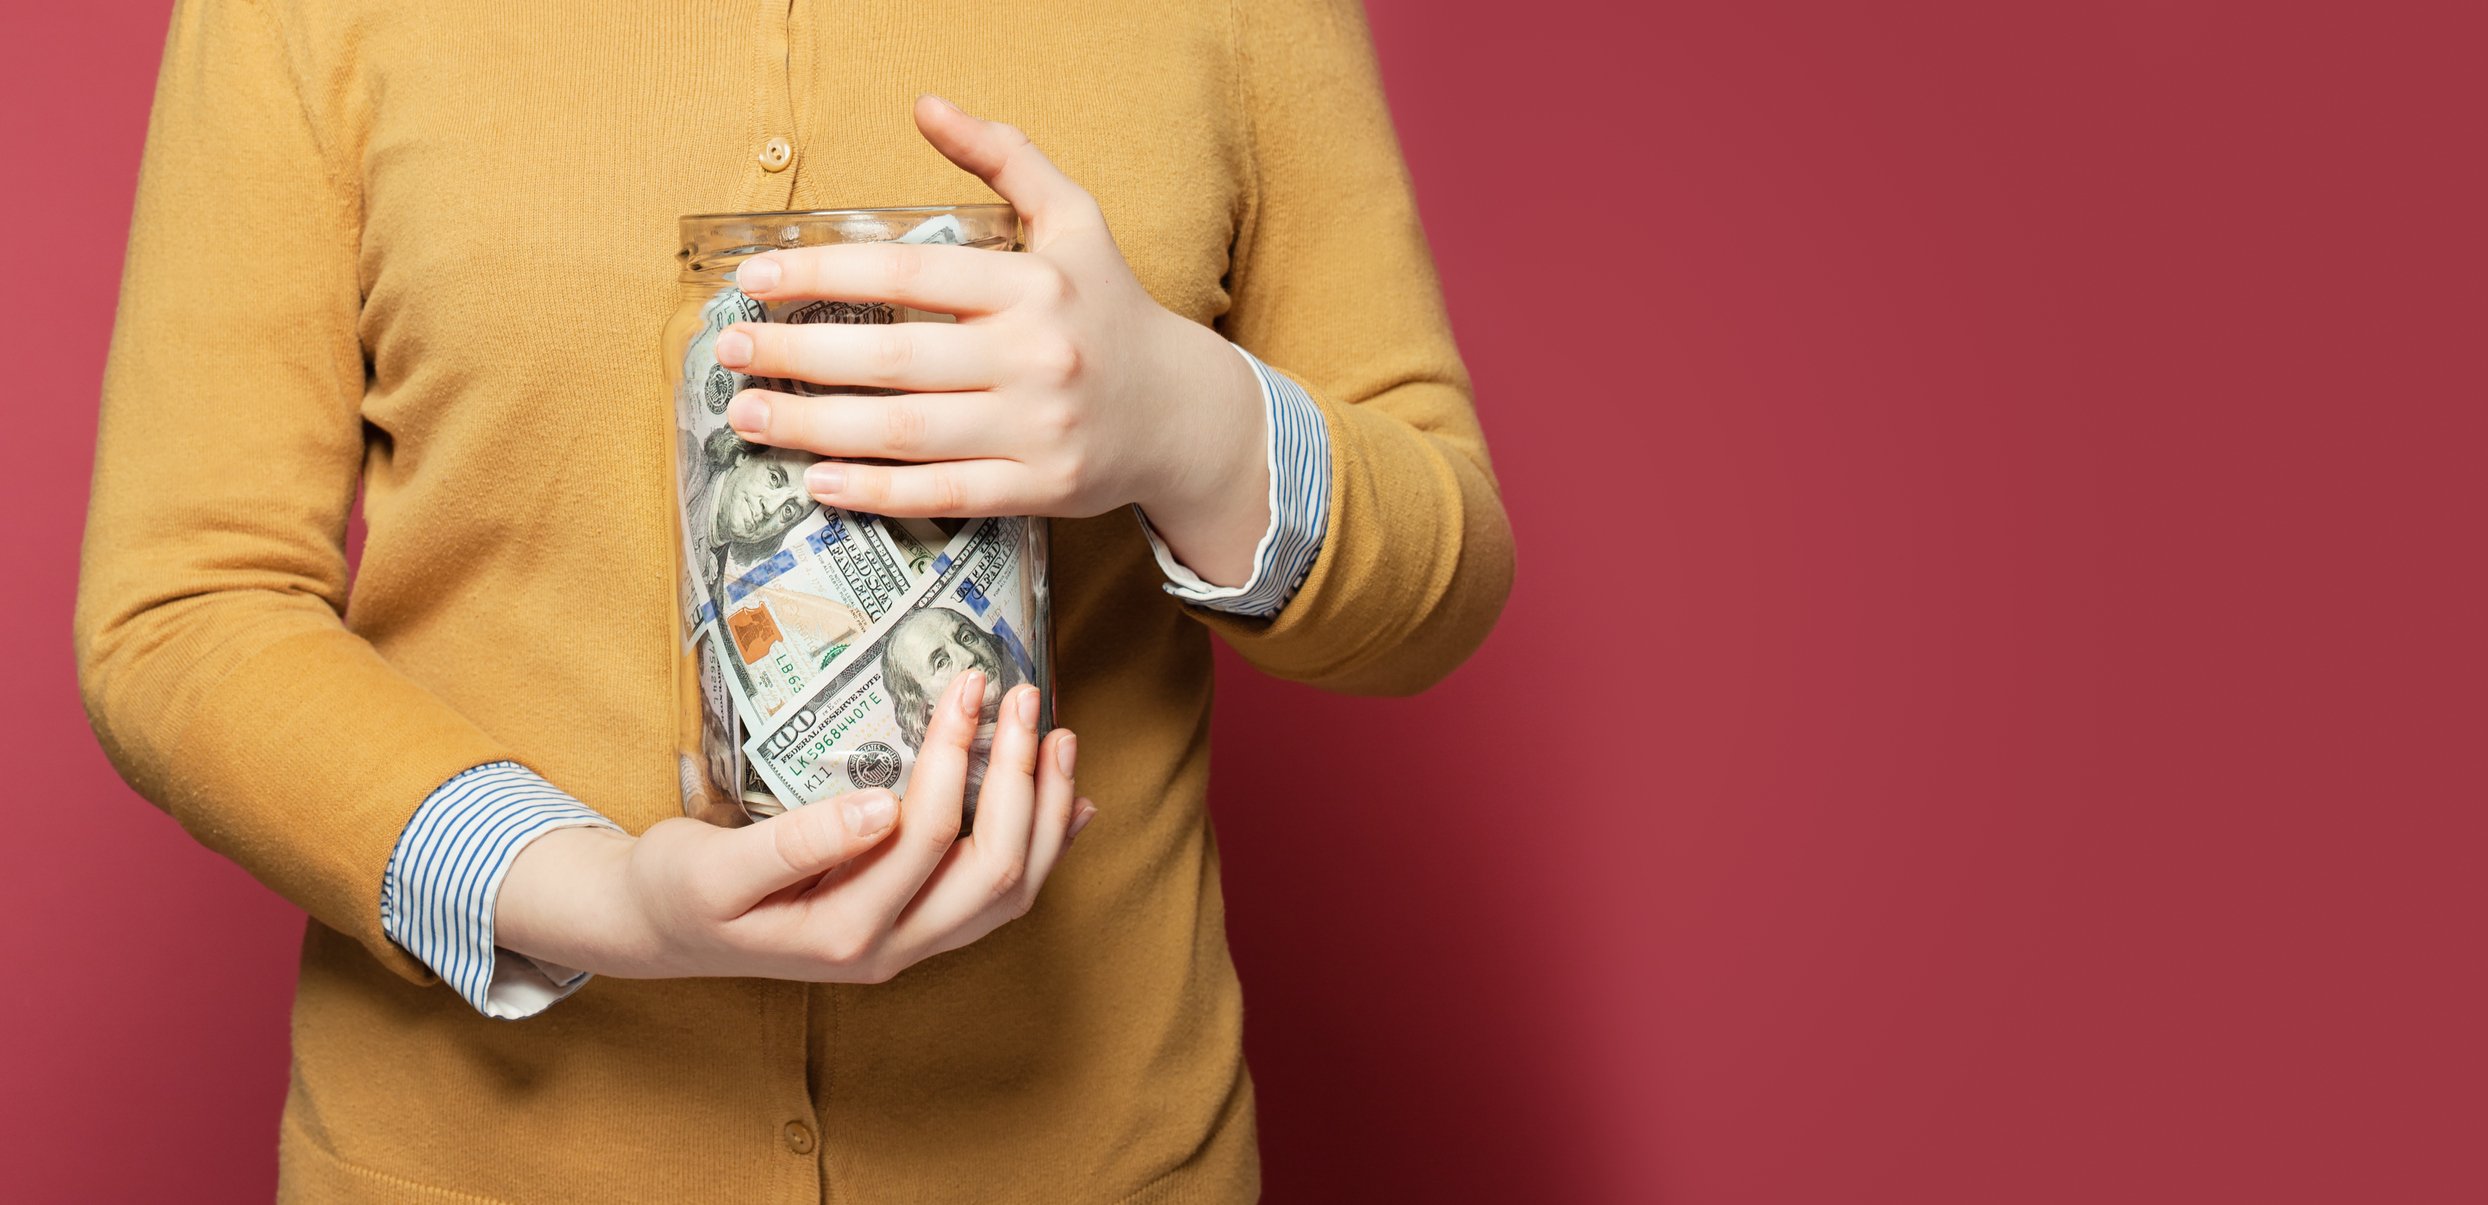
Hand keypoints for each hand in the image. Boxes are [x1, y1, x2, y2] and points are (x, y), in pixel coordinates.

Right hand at [495, 674, 1096, 983]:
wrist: (664, 931)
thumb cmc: (682, 889)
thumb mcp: (713, 866)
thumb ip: (794, 843)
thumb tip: (878, 808)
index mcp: (844, 933)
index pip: (926, 839)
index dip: (954, 759)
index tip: (964, 686)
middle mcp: (893, 950)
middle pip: (992, 872)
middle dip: (1018, 778)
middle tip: (1024, 697)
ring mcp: (913, 944)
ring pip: (1012, 893)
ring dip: (1045, 814)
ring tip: (1058, 738)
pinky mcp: (919, 927)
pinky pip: (1000, 899)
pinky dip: (1045, 848)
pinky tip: (1070, 803)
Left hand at [713, 94, 1273, 586]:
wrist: (1184, 412)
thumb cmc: (1111, 309)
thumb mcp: (1074, 220)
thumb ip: (1004, 158)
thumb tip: (926, 105)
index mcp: (1035, 283)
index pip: (906, 276)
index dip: (821, 275)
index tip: (753, 279)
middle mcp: (1036, 356)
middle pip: (893, 360)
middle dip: (797, 354)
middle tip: (729, 352)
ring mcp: (1038, 428)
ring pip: (905, 432)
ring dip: (814, 426)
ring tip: (748, 414)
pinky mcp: (1041, 489)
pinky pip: (944, 494)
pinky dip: (877, 493)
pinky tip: (818, 482)